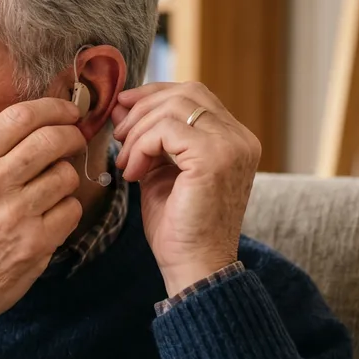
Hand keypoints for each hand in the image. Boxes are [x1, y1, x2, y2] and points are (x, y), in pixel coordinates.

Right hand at [0, 98, 85, 356]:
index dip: (53, 108)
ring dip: (65, 179)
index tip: (67, 111)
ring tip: (50, 191)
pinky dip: (66, 212)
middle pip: (51, 140)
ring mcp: (15, 214)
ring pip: (66, 175)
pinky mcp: (36, 243)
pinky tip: (48, 219)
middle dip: (71, 136)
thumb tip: (40, 123)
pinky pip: (71, 210)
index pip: (20, 117)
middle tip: (74, 140)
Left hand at [111, 82, 259, 296]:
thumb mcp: (159, 171)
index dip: (154, 94)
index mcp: (233, 140)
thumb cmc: (178, 228)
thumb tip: (121, 106)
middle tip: (118, 135)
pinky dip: (142, 146)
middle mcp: (240, 138)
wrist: (193, 266)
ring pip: (174, 107)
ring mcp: (232, 146)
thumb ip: (148, 138)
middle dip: (143, 107)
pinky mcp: (214, 158)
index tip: (122, 108)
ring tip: (125, 162)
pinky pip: (167, 130)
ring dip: (138, 131)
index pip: (194, 95)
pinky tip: (134, 173)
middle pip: (186, 92)